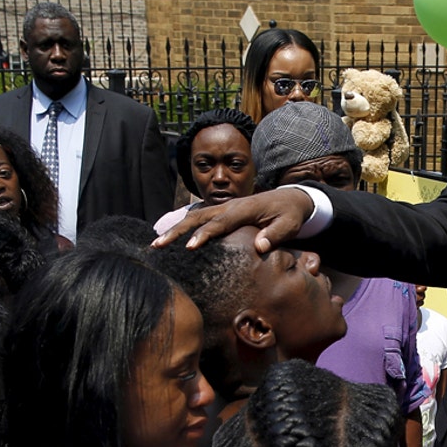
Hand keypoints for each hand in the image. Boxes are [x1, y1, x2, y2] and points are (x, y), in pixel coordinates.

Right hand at [151, 188, 314, 252]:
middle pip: (198, 218)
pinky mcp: (221, 213)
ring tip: (156, 244)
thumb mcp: (289, 225)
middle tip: (158, 245)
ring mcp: (223, 208)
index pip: (219, 223)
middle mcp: (229, 206)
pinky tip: (169, 239)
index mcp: (243, 209)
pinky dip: (182, 227)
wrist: (290, 199)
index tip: (189, 247)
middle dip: (176, 231)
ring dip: (174, 229)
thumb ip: (276, 234)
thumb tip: (260, 247)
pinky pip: (199, 219)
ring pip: (194, 217)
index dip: (204, 235)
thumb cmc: (290, 215)